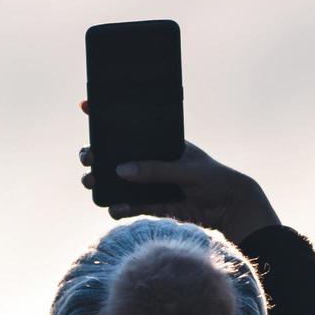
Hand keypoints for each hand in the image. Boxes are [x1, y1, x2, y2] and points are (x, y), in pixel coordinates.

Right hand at [79, 104, 281, 242]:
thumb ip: (156, 170)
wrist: (229, 208)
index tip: (85, 106)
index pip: (130, 126)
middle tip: (89, 158)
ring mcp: (149, 184)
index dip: (106, 116)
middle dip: (95, 156)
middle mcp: (150, 162)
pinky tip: (114, 207)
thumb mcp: (187, 169)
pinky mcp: (152, 205)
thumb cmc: (213, 178)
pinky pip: (129, 206)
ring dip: (101, 182)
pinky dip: (119, 208)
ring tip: (92, 183)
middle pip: (115, 156)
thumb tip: (122, 170)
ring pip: (116, 182)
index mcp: (160, 143)